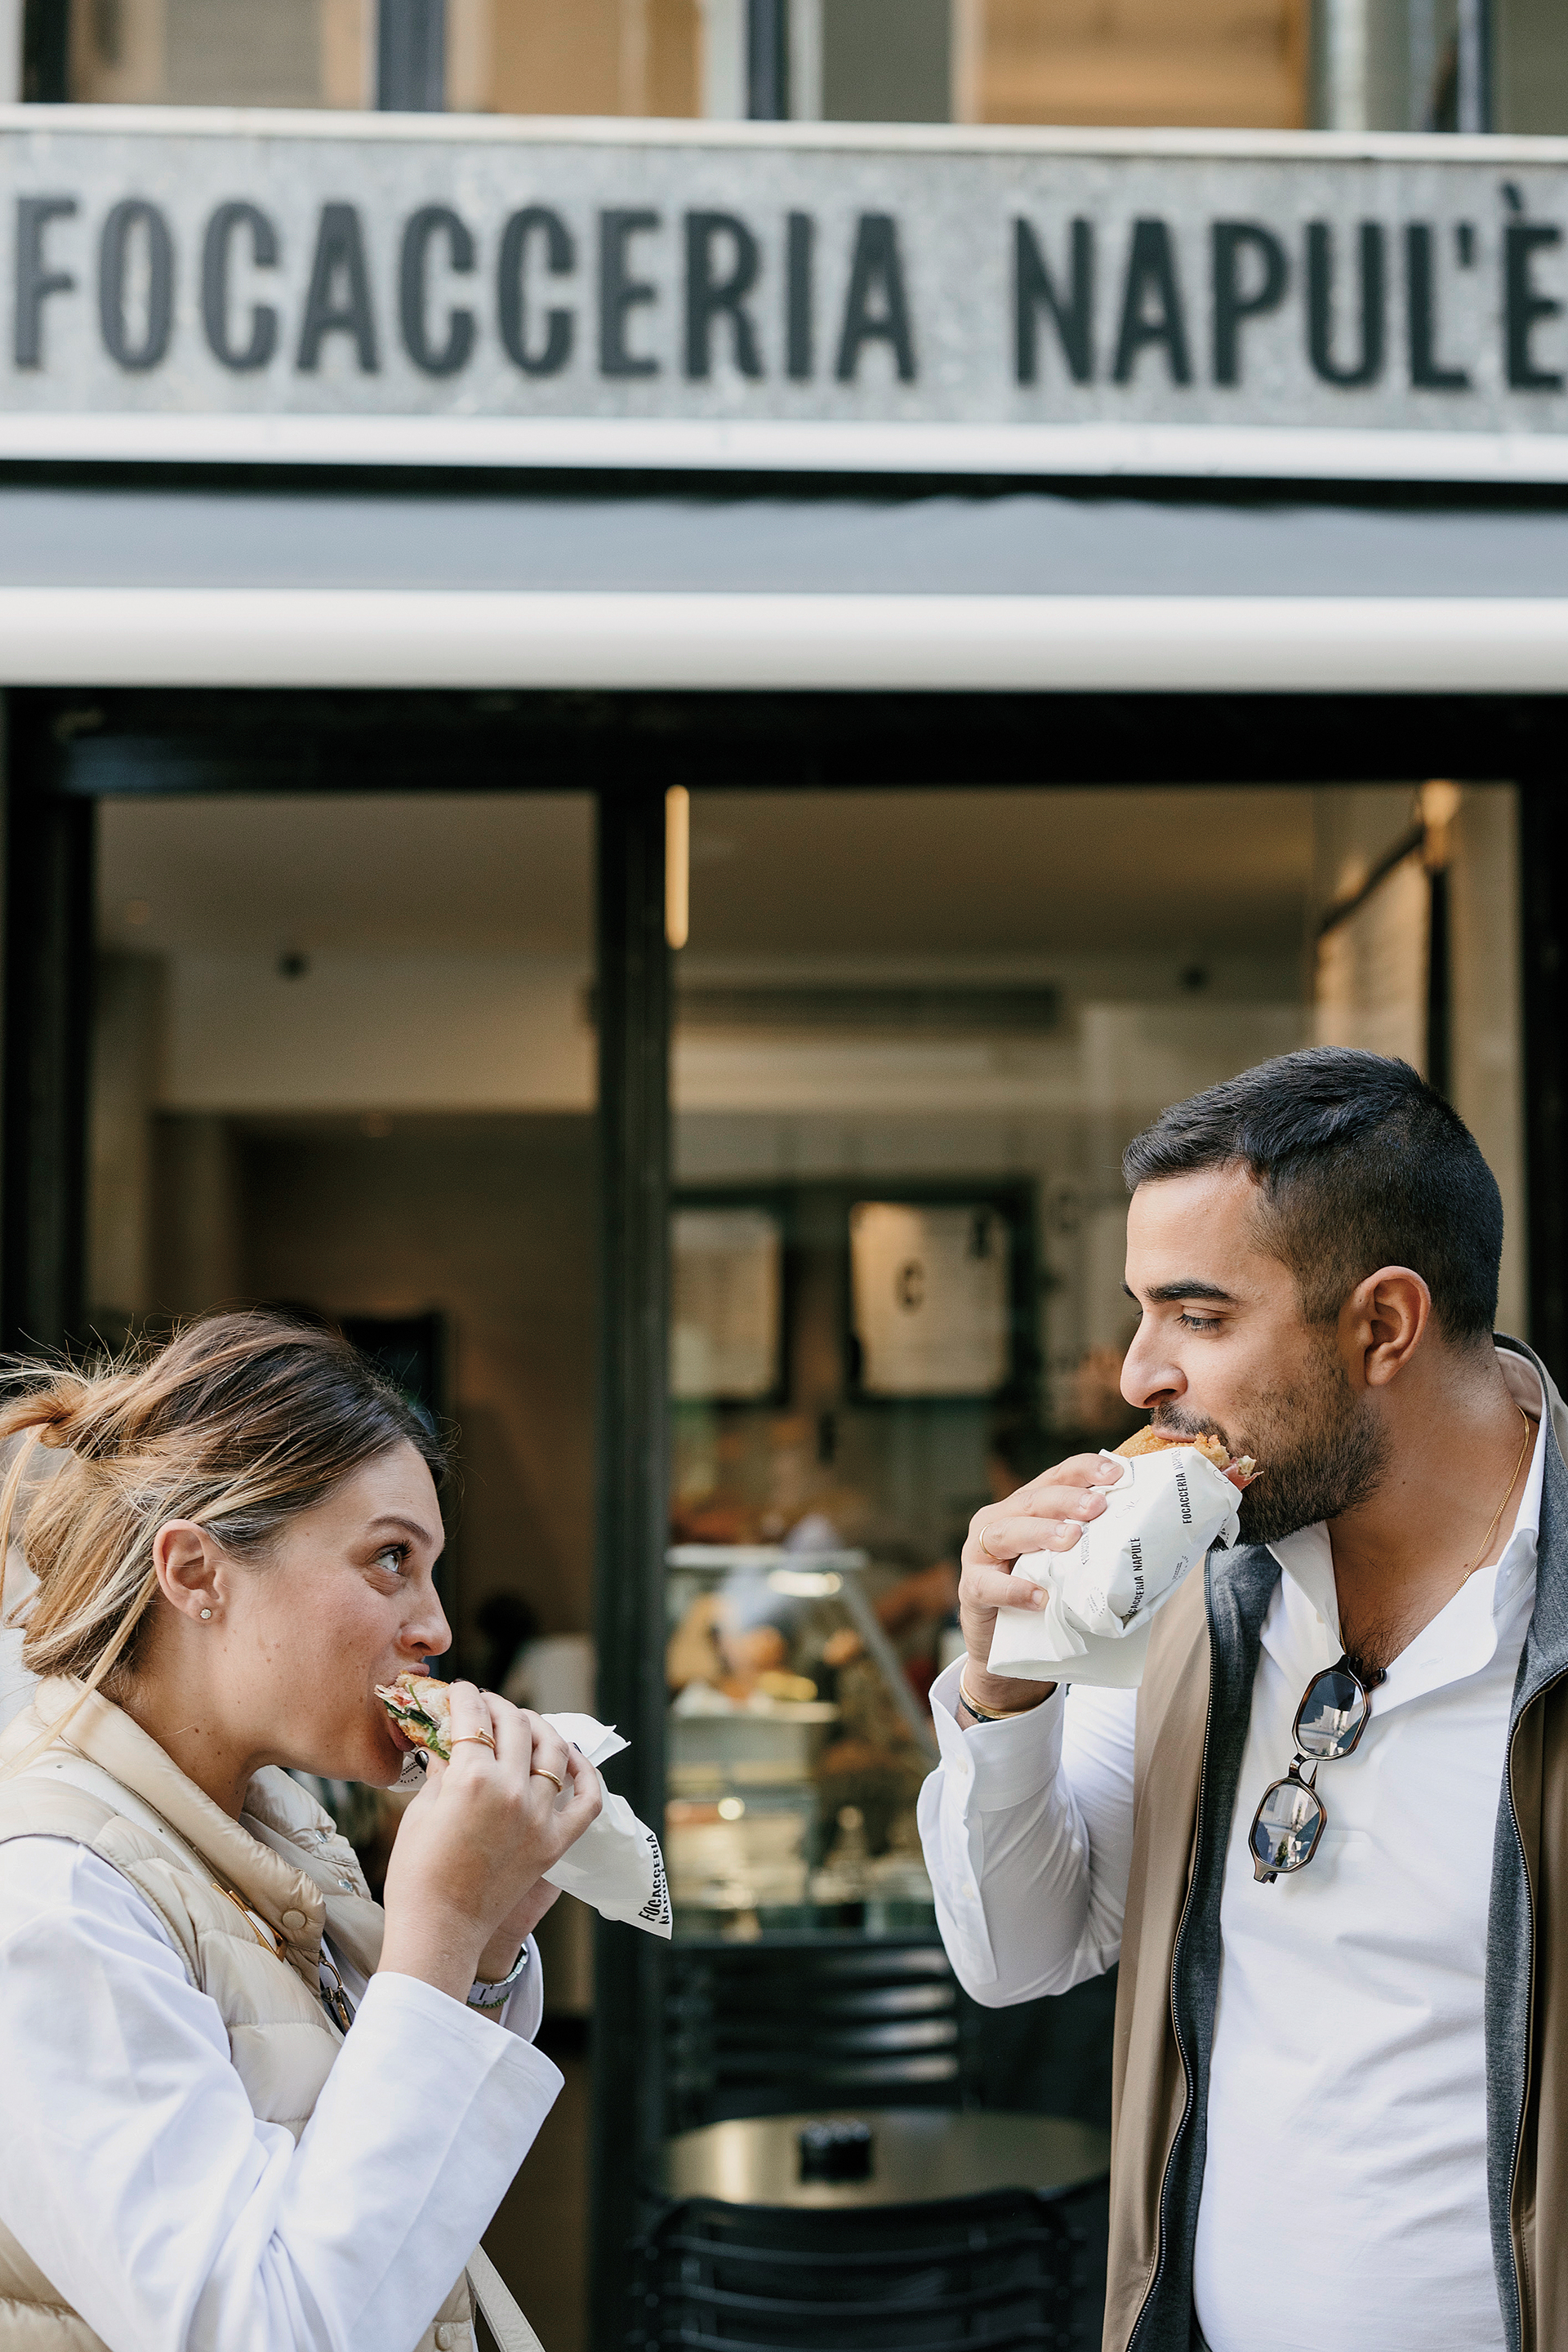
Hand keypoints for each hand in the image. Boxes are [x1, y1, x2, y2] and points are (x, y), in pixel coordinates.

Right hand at [379, 1683, 601, 2003]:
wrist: (440, 1929)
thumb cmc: (417, 1873)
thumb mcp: (420, 1812)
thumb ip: (441, 1769)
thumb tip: (448, 1740)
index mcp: (471, 1778)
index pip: (473, 1716)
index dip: (464, 1695)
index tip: (459, 1690)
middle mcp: (512, 1790)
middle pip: (515, 1725)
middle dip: (498, 1705)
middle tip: (486, 1705)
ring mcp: (538, 1816)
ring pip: (553, 1750)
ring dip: (538, 1727)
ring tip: (524, 1723)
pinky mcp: (555, 1842)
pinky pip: (586, 1800)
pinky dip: (585, 1773)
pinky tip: (571, 1758)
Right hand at [958, 1454, 1125, 1711]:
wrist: (1007, 1650)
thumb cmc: (1049, 1600)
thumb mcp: (1074, 1568)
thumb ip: (1099, 1551)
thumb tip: (1160, 1545)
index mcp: (1029, 1507)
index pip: (1057, 1476)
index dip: (1085, 1471)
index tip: (1117, 1475)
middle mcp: (1001, 1520)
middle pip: (1033, 1499)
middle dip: (1067, 1500)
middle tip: (1097, 1508)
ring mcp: (980, 1554)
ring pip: (1006, 1532)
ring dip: (1040, 1533)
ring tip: (1071, 1540)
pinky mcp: (971, 1590)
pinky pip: (988, 1585)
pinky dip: (1014, 1589)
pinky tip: (1039, 1597)